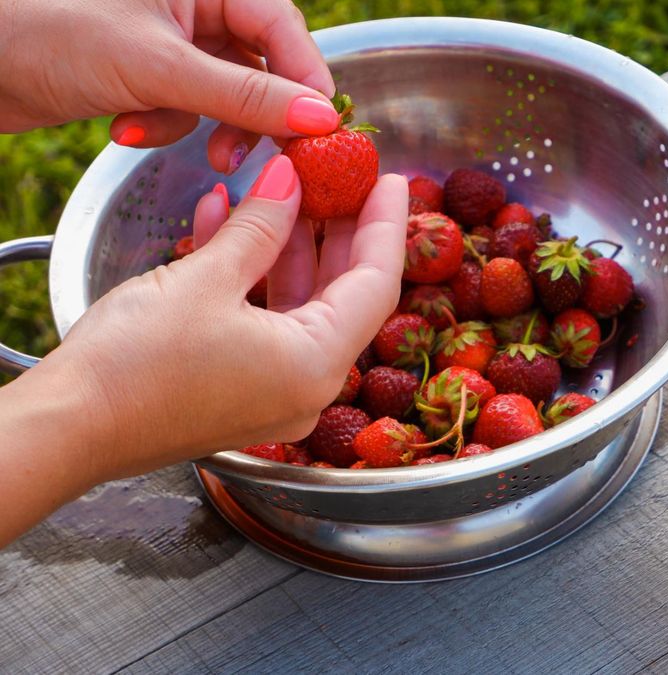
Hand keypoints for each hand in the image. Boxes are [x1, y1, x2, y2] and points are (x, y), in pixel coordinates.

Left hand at [0, 0, 337, 173]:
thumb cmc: (47, 33)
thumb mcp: (158, 67)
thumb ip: (246, 95)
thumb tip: (321, 118)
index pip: (283, 30)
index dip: (304, 82)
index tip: (318, 132)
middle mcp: (195, 5)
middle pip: (262, 67)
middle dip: (250, 116)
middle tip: (245, 156)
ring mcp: (171, 40)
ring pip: (226, 96)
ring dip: (200, 126)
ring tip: (161, 137)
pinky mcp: (148, 73)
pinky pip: (187, 108)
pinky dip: (163, 126)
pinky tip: (124, 127)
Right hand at [40, 163, 406, 477]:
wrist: (68, 428)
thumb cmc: (134, 364)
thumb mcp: (205, 279)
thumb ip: (260, 226)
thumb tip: (290, 180)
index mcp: (317, 365)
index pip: (377, 284)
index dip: (385, 225)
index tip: (394, 181)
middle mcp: (308, 387)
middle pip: (343, 294)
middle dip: (337, 230)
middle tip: (341, 178)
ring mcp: (274, 392)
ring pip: (299, 305)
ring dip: (286, 245)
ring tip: (280, 187)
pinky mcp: (240, 390)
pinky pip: (264, 323)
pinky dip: (252, 275)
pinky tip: (228, 222)